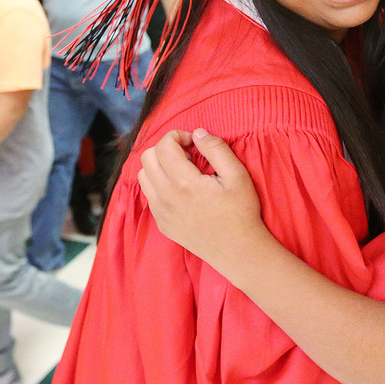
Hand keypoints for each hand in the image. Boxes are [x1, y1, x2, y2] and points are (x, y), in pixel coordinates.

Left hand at [138, 128, 267, 270]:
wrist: (237, 250)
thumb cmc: (241, 212)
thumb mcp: (238, 175)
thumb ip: (217, 149)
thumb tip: (198, 133)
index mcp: (184, 183)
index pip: (164, 146)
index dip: (178, 136)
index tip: (195, 143)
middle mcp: (166, 197)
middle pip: (148, 157)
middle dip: (166, 148)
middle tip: (188, 155)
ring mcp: (160, 212)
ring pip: (143, 175)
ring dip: (159, 165)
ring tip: (182, 171)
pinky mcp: (161, 223)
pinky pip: (149, 194)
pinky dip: (159, 183)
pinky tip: (181, 189)